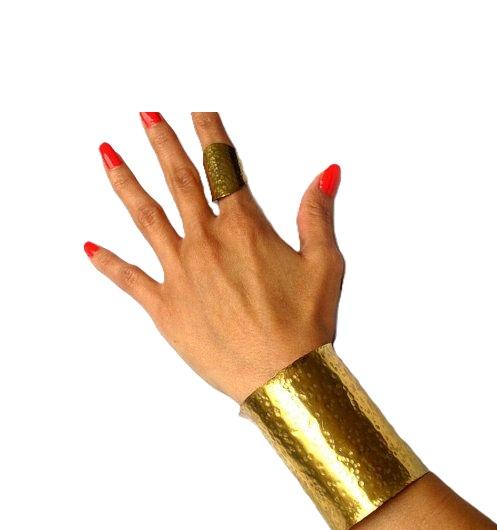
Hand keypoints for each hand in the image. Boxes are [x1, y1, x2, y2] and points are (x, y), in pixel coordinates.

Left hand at [85, 112, 343, 402]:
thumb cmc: (307, 324)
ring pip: (145, 217)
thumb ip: (317, 213)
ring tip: (105, 153)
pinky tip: (88, 248)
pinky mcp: (165, 308)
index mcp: (245, 229)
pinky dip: (107, 263)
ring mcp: (181, 274)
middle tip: (143, 112)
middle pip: (178, 180)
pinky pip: (129, 279)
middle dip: (159, 141)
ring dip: (124, 182)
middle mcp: (206, 243)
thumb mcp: (326, 264)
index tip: (195, 102)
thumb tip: (327, 170)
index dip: (208, 129)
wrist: (282, 379)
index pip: (223, 164)